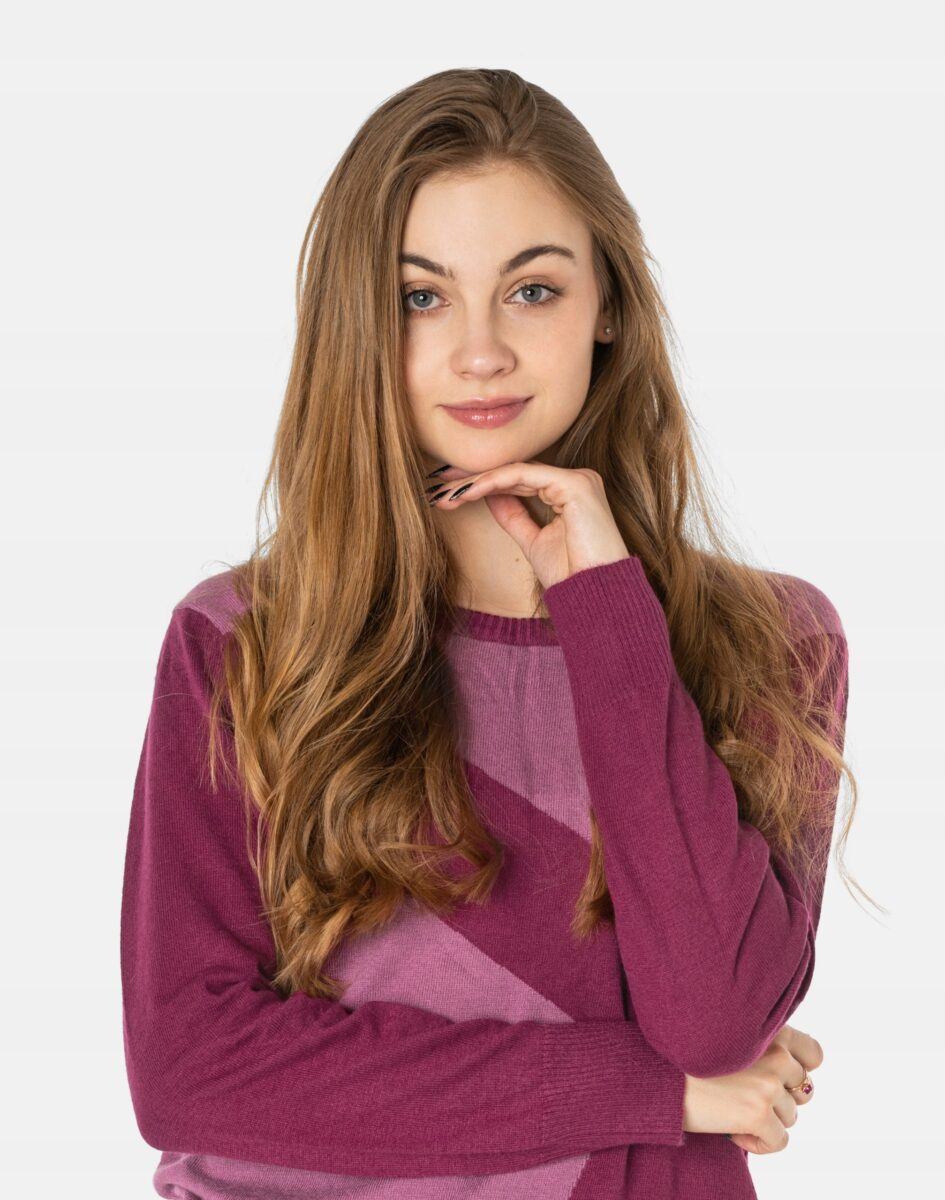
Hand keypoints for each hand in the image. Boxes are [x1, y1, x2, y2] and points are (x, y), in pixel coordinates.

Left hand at [428, 460, 629, 588]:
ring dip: (477, 481)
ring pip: (516, 471)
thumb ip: (514, 516)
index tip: (450, 494)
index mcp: (571, 492)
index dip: (483, 485)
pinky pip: (523, 475)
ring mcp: (578, 479)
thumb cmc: (573, 576)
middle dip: (474, 480)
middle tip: (439, 487)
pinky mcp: (575, 483)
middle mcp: (577, 480)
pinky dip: (492, 482)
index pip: (520, 480)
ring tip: (448, 492)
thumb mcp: (533, 541)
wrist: (596, 597)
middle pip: (516, 473)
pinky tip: (468, 492)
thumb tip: (489, 496)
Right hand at [682, 1025, 823, 1154]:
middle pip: (803, 1090)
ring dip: (765, 1122)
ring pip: (790, 1116)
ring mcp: (769, 1084)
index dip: (798, 1071)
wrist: (657, 1074)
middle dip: (780, 1101)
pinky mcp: (758, 1113)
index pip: (814, 1054)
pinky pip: (779, 1141)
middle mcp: (775, 1052)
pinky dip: (758, 1143)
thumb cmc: (687, 1058)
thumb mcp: (732, 1039)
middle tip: (747, 1098)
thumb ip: (763, 1047)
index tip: (775, 1078)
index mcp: (769, 1029)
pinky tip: (733, 1131)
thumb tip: (793, 1079)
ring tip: (733, 1112)